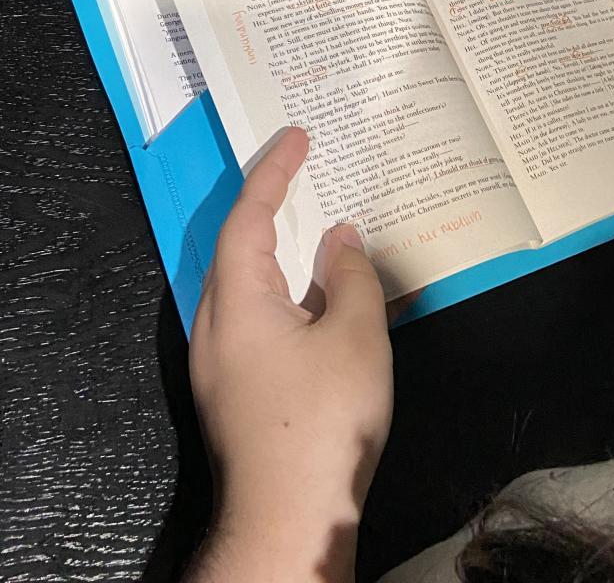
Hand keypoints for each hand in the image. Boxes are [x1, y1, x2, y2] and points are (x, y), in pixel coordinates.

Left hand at [186, 128, 392, 582]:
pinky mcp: (234, 392)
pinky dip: (284, 289)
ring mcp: (220, 364)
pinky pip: (254, 316)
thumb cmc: (324, 420)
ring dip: (278, 250)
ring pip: (245, 286)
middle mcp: (216, 327)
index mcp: (236, 303)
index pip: (248, 218)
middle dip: (269, 204)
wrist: (290, 520)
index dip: (273, 173)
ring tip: (319, 223)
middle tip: (305, 167)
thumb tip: (339, 236)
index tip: (297, 135)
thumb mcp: (356, 336)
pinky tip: (319, 297)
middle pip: (236, 248)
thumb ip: (350, 275)